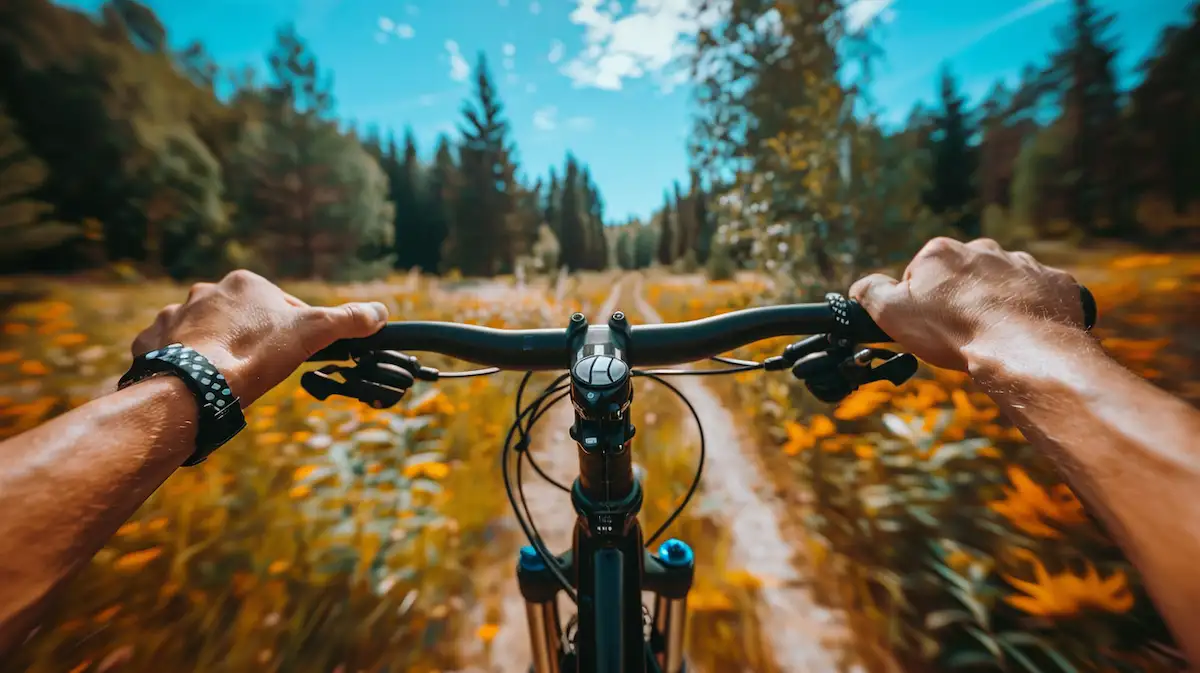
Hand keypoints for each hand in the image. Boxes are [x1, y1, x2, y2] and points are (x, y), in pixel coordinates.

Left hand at [131, 270, 387, 405]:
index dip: (293, 331)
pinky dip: (180, 361)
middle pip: (240, 316)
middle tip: (262, 369)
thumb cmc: (256, 354)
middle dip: (252, 338)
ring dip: (215, 348)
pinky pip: (168, 347)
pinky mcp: (151, 341)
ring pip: (202, 331)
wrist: (195, 385)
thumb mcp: (314, 333)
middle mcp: (206, 291)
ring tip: (225, 377)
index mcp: (246, 284)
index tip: (295, 355)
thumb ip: (348, 319)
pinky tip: (192, 379)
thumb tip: (380, 312)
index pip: (280, 305)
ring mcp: (174, 315)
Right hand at [849, 237, 1086, 371]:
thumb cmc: (953, 331)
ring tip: (994, 337)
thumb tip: (862, 286)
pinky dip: (1032, 310)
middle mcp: (983, 249)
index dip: (919, 305)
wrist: (1023, 349)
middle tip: (958, 334)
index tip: (926, 327)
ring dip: (996, 304)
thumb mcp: (891, 314)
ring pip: (1002, 283)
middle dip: (959, 300)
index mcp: (941, 252)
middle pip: (961, 276)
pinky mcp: (1056, 283)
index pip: (919, 275)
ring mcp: (1024, 264)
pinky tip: (1025, 332)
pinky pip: (1040, 294)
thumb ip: (869, 292)